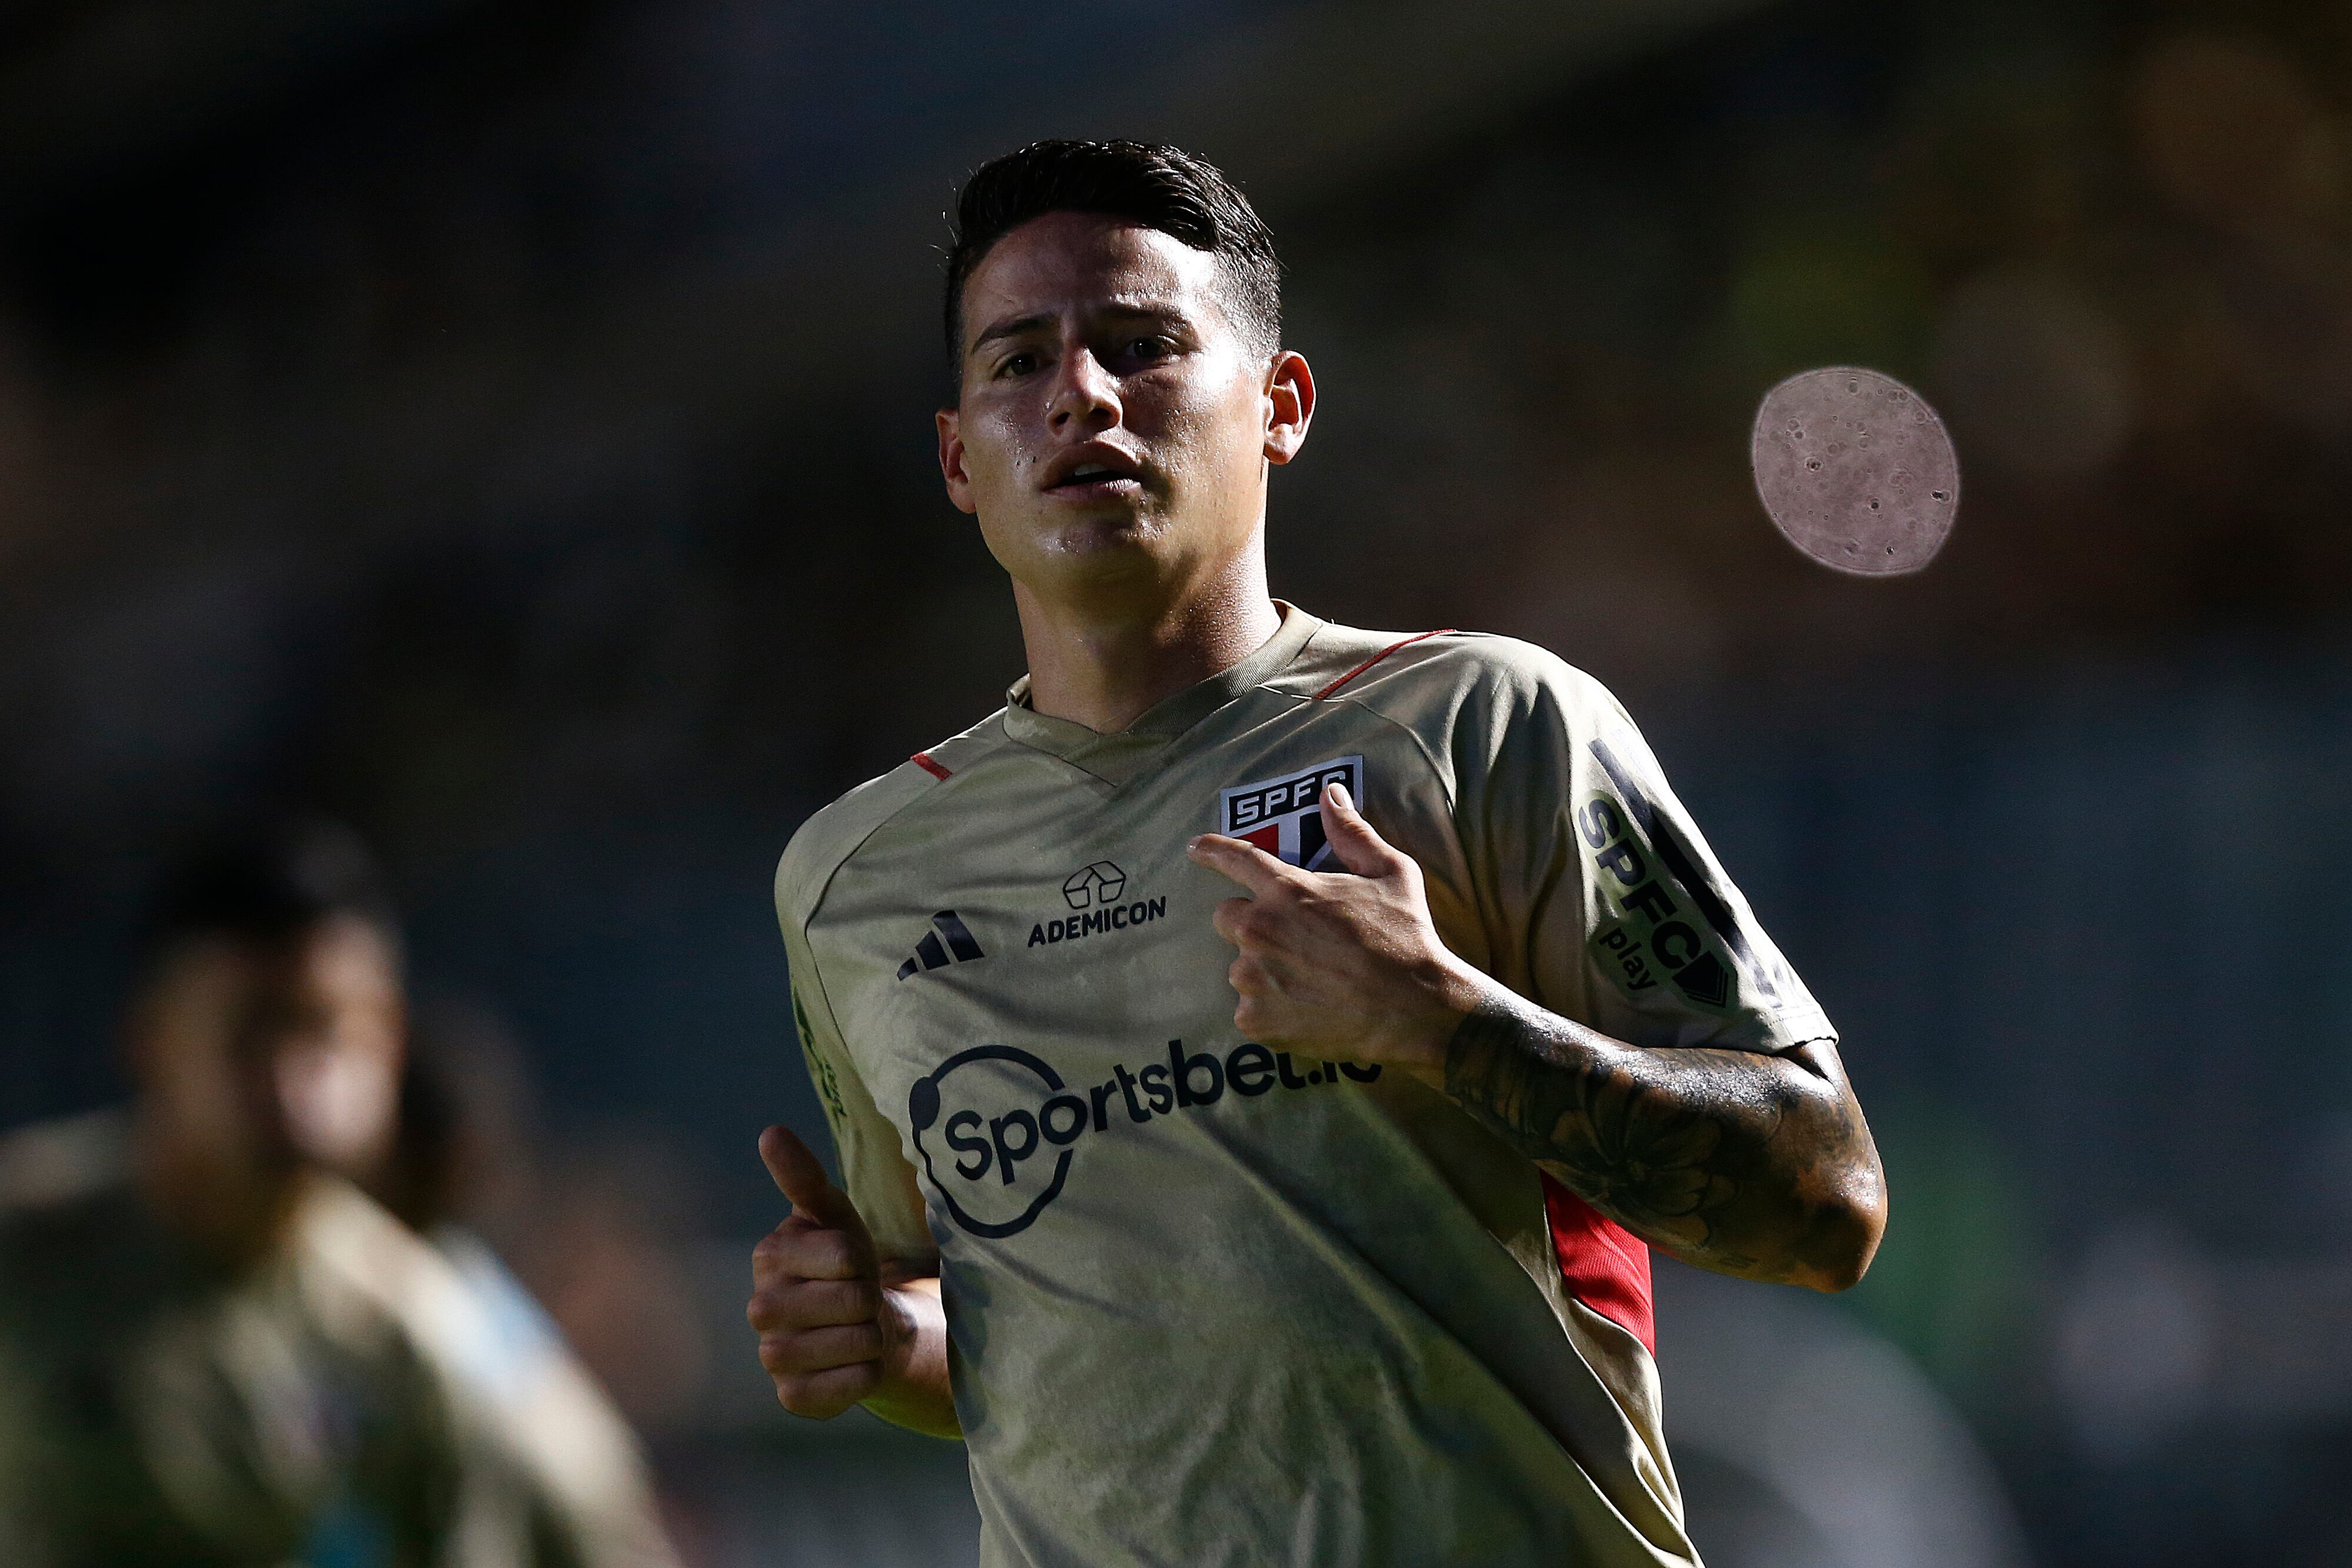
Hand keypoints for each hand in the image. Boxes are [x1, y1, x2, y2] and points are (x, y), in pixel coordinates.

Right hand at [748, 1125, 915, 1419]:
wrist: (860, 1324)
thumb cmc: (846, 1262)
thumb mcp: (833, 1214)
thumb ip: (802, 1176)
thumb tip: (770, 1132)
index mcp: (768, 1256)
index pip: (846, 1254)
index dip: (866, 1258)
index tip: (856, 1261)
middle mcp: (761, 1308)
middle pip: (852, 1301)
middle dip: (871, 1298)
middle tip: (862, 1299)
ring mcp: (773, 1356)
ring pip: (851, 1344)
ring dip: (872, 1336)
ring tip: (860, 1328)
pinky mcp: (792, 1397)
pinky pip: (847, 1388)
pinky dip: (866, 1374)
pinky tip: (857, 1362)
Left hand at [1186, 782, 1493, 1076]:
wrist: (1415, 1010)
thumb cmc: (1406, 937)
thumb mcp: (1391, 873)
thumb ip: (1352, 833)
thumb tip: (1330, 793)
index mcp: (1287, 890)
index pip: (1237, 859)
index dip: (1213, 851)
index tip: (1195, 848)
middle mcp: (1260, 930)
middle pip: (1227, 917)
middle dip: (1251, 923)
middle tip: (1294, 940)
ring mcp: (1254, 977)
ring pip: (1241, 966)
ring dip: (1264, 969)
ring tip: (1310, 980)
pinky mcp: (1256, 1019)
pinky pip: (1250, 1008)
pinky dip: (1271, 1009)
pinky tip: (1307, 1009)